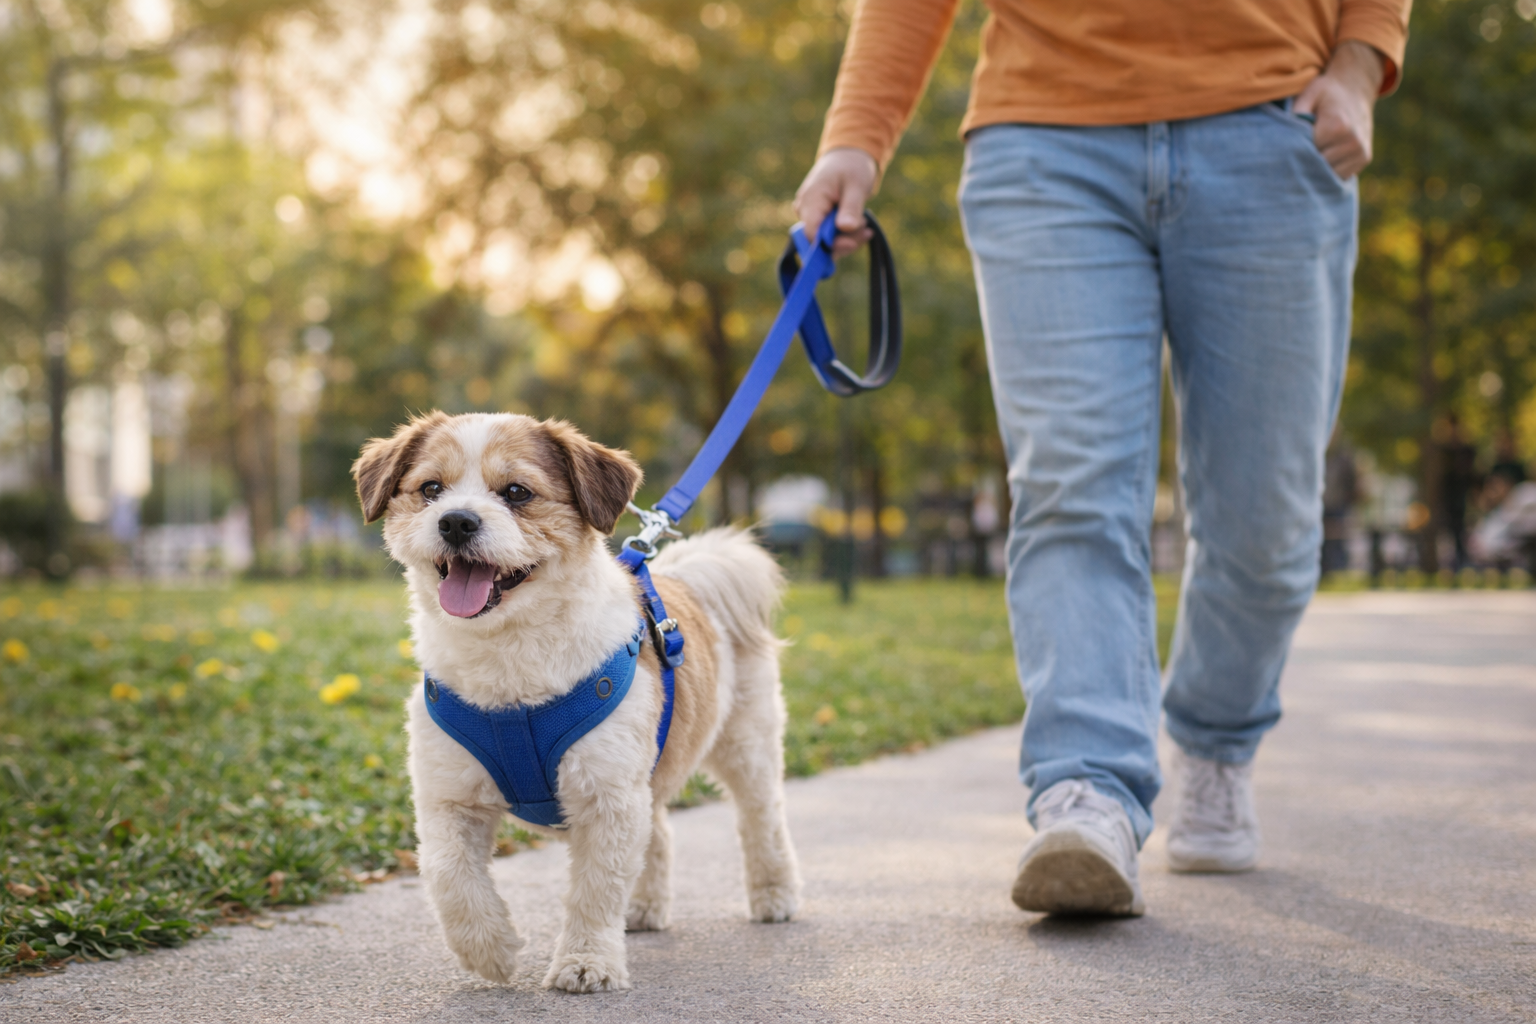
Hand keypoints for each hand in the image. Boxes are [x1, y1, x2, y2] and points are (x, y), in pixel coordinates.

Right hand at [794, 147, 877, 257]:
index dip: (829, 245)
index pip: (811, 235)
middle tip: (866, 230)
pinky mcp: (815, 217)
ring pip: (824, 240)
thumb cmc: (852, 167)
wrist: (848, 156)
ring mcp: (808, 214)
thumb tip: (845, 228)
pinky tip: (861, 226)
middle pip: (818, 241)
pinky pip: (828, 234)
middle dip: (843, 241)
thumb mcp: (857, 186)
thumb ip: (850, 208)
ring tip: (865, 224)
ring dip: (847, 238)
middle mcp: (804, 209)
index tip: (852, 243)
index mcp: (811, 200)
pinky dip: (845, 234)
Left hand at [1294, 40, 1384, 179]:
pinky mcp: (1364, 159)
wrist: (1356, 88)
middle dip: (1302, 163)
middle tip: (1290, 158)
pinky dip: (1328, 171)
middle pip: (1317, 166)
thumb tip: (1282, 139)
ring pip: (1327, 175)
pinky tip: (1321, 159)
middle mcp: (1351, 142)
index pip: (1306, 153)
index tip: (1283, 149)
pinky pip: (1339, 175)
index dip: (1292, 153)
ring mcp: (1359, 152)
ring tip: (1306, 157)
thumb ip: (1296, 115)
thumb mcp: (1308, 94)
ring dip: (1315, 170)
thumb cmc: (1327, 92)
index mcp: (1336, 127)